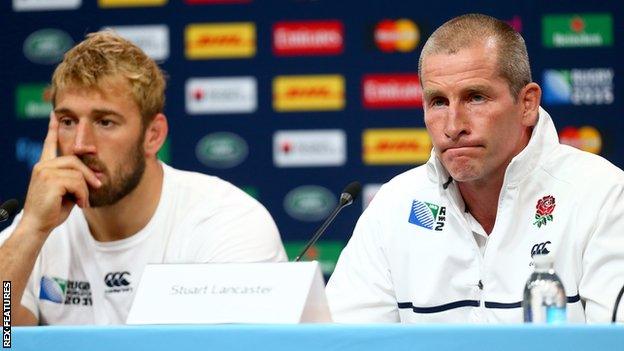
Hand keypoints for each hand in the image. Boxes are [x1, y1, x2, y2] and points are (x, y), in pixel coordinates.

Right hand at [19, 112, 101, 236]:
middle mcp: (43, 166)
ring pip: (78, 173)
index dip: (53, 129)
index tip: (55, 116)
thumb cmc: (52, 211)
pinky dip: (83, 195)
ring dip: (86, 189)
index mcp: (44, 167)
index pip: (49, 144)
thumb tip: (97, 176)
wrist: (37, 226)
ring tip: (83, 201)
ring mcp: (45, 172)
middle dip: (90, 173)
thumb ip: (76, 180)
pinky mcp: (50, 180)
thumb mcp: (67, 192)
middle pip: (75, 160)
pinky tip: (80, 204)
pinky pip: (77, 182)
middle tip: (99, 186)